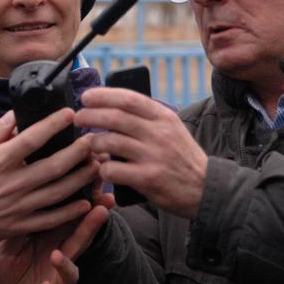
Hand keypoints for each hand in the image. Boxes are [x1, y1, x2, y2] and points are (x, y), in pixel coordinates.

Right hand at [0, 109, 101, 248]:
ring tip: (97, 165)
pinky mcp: (19, 225)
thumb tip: (16, 115)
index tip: (70, 114)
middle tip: (93, 141)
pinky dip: (70, 212)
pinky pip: (50, 220)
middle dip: (78, 152)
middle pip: (54, 166)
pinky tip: (86, 202)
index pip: (32, 139)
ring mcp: (18, 207)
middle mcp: (12, 184)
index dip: (53, 125)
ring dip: (81, 178)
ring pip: (58, 192)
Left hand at [0, 192, 114, 283]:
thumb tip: (25, 194)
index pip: (69, 221)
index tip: (95, 186)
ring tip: (57, 255)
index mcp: (48, 244)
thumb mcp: (6, 246)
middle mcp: (56, 263)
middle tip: (102, 208)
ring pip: (70, 275)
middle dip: (91, 226)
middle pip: (78, 242)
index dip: (83, 205)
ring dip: (65, 265)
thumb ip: (19, 225)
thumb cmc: (0, 273)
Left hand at [76, 87, 208, 217]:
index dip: (103, 95)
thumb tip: (113, 103)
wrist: (205, 188)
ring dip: (93, 142)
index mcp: (163, 117)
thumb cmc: (181, 157)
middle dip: (90, 115)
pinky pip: (113, 170)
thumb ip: (147, 117)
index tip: (86, 97)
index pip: (128, 98)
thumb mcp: (172, 128)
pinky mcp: (148, 178)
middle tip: (78, 118)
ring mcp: (153, 156)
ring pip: (110, 142)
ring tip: (89, 144)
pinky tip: (102, 169)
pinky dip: (102, 169)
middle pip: (115, 117)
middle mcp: (158, 133)